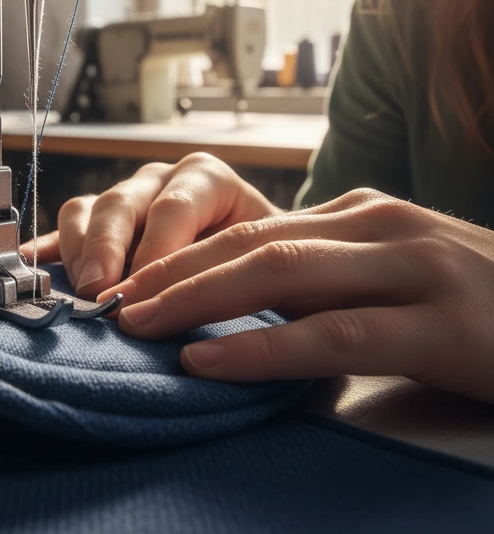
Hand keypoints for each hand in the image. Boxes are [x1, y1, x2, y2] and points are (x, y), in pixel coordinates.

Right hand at [22, 152, 282, 296]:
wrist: (261, 261)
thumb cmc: (268, 266)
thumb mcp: (267, 264)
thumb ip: (241, 275)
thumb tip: (203, 312)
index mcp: (208, 179)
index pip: (176, 205)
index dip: (158, 249)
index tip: (149, 292)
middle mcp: (162, 180)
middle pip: (123, 202)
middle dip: (108, 249)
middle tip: (102, 292)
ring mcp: (127, 197)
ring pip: (88, 209)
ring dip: (79, 252)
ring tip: (81, 292)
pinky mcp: (99, 221)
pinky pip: (66, 226)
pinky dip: (48, 247)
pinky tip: (33, 264)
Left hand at [96, 187, 493, 402]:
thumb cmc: (480, 304)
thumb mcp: (396, 272)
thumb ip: (329, 274)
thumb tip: (244, 294)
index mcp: (362, 213)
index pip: (253, 229)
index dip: (185, 257)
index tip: (132, 284)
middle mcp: (380, 225)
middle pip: (252, 244)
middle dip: (174, 274)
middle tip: (114, 304)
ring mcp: (413, 269)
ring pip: (280, 276)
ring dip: (197, 300)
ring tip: (139, 325)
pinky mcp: (443, 325)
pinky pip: (332, 334)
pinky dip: (262, 346)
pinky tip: (210, 358)